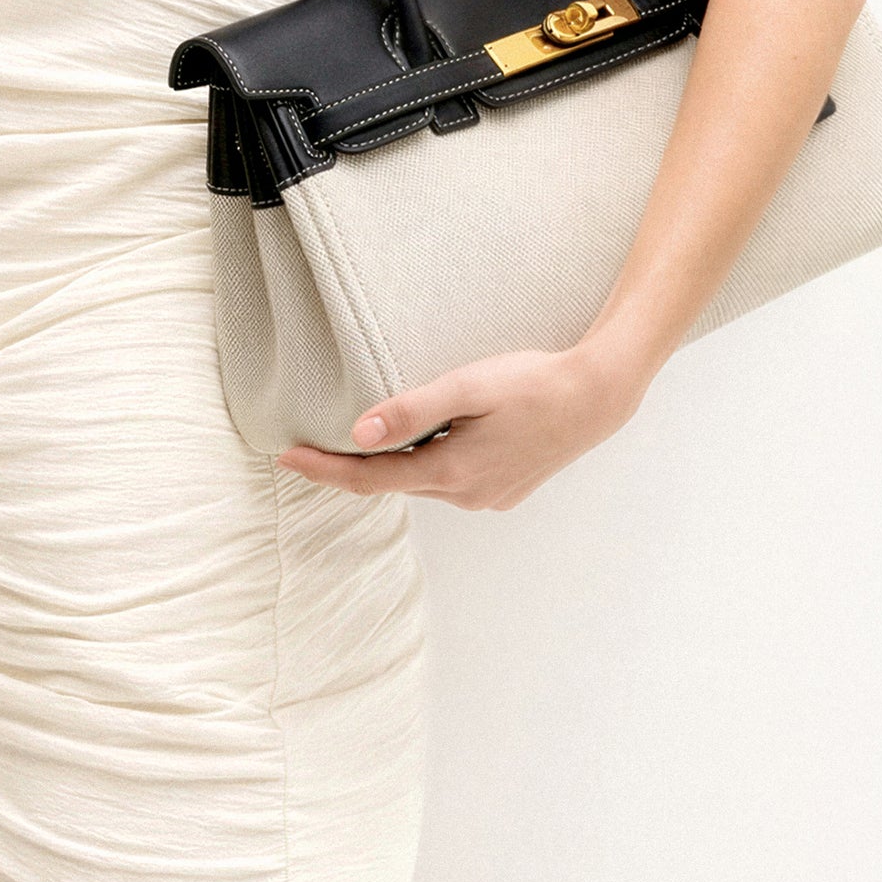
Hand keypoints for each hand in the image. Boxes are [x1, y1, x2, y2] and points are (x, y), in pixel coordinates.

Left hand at [275, 331, 655, 512]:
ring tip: (369, 435)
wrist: (597, 397)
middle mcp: (465, 496)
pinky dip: (431, 462)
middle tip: (312, 441)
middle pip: (394, 482)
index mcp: (450, 472)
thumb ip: (412, 410)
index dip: (324, 470)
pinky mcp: (505, 491)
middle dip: (355, 465)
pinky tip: (433, 439)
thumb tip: (358, 432)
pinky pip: (453, 480)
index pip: (369, 479)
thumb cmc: (533, 383)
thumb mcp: (467, 387)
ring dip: (397, 462)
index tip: (284, 458)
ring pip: (425, 480)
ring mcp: (488, 498)